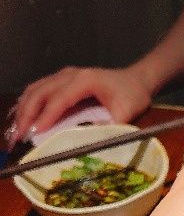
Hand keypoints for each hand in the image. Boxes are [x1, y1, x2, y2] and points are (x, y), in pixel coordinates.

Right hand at [6, 66, 151, 149]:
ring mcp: (63, 75)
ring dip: (22, 111)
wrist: (136, 79)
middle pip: (40, 93)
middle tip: (17, 139)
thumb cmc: (132, 95)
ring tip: (15, 133)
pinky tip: (20, 119)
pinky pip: (37, 89)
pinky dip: (26, 104)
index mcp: (84, 80)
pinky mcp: (60, 80)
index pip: (59, 99)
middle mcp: (69, 75)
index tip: (33, 133)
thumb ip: (110, 126)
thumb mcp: (127, 112)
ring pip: (34, 90)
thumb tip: (89, 140)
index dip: (46, 117)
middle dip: (26, 116)